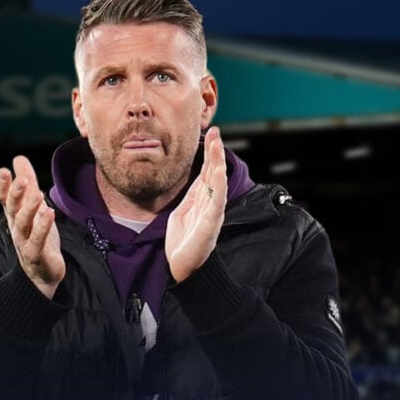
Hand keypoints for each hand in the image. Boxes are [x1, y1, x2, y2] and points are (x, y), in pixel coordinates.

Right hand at [0, 156, 64, 298]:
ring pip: (24, 224)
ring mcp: (25, 241)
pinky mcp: (36, 254)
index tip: (4, 170)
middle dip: (16, 194)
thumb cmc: (37, 237)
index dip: (3, 186)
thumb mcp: (33, 207)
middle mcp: (16, 227)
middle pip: (13, 209)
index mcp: (14, 215)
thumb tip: (18, 158)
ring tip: (37, 194)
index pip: (4, 199)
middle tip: (22, 179)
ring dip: (29, 208)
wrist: (42, 274)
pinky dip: (43, 226)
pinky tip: (50, 213)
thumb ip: (27, 183)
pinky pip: (38, 240)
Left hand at [167, 127, 227, 282]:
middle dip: (215, 151)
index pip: (207, 172)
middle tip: (215, 130)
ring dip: (217, 162)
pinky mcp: (210, 224)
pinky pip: (215, 202)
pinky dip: (217, 186)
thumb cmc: (183, 243)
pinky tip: (217, 172)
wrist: (183, 268)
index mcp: (201, 201)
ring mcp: (212, 213)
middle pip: (213, 172)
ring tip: (217, 145)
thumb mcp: (181, 213)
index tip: (210, 134)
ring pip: (216, 183)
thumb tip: (194, 181)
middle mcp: (209, 204)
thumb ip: (189, 197)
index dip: (209, 153)